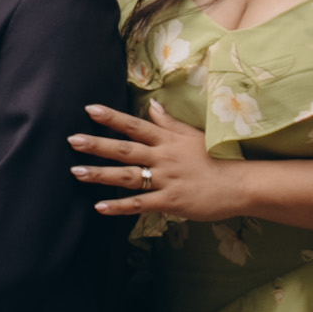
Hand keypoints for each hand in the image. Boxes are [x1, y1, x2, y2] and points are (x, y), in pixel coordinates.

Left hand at [74, 99, 247, 219]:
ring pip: (128, 175)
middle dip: (97, 144)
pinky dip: (119, 206)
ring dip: (101, 174)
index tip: (89, 109)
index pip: (135, 125)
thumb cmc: (215, 158)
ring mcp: (166, 180)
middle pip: (125, 149)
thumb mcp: (192, 136)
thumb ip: (169, 122)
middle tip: (72, 140)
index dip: (112, 117)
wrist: (239, 184)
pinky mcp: (170, 201)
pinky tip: (100, 206)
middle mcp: (163, 157)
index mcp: (167, 140)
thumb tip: (152, 105)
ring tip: (77, 172)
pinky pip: (140, 204)